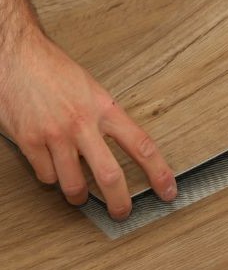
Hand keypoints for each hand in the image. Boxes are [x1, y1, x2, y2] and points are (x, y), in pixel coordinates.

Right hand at [0, 29, 176, 218]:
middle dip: (119, 201)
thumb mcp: (92, 89)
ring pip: (74, 184)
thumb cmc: (55, 70)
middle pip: (109, 175)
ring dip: (80, 195)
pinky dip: (52, 178)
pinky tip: (54, 168)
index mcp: (106, 108)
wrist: (18, 57)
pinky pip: (47, 176)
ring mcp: (56, 135)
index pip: (142, 145)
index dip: (158, 172)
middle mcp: (83, 124)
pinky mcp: (30, 143)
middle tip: (123, 212)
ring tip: (83, 195)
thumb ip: (105, 116)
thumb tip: (119, 142)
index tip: (168, 190)